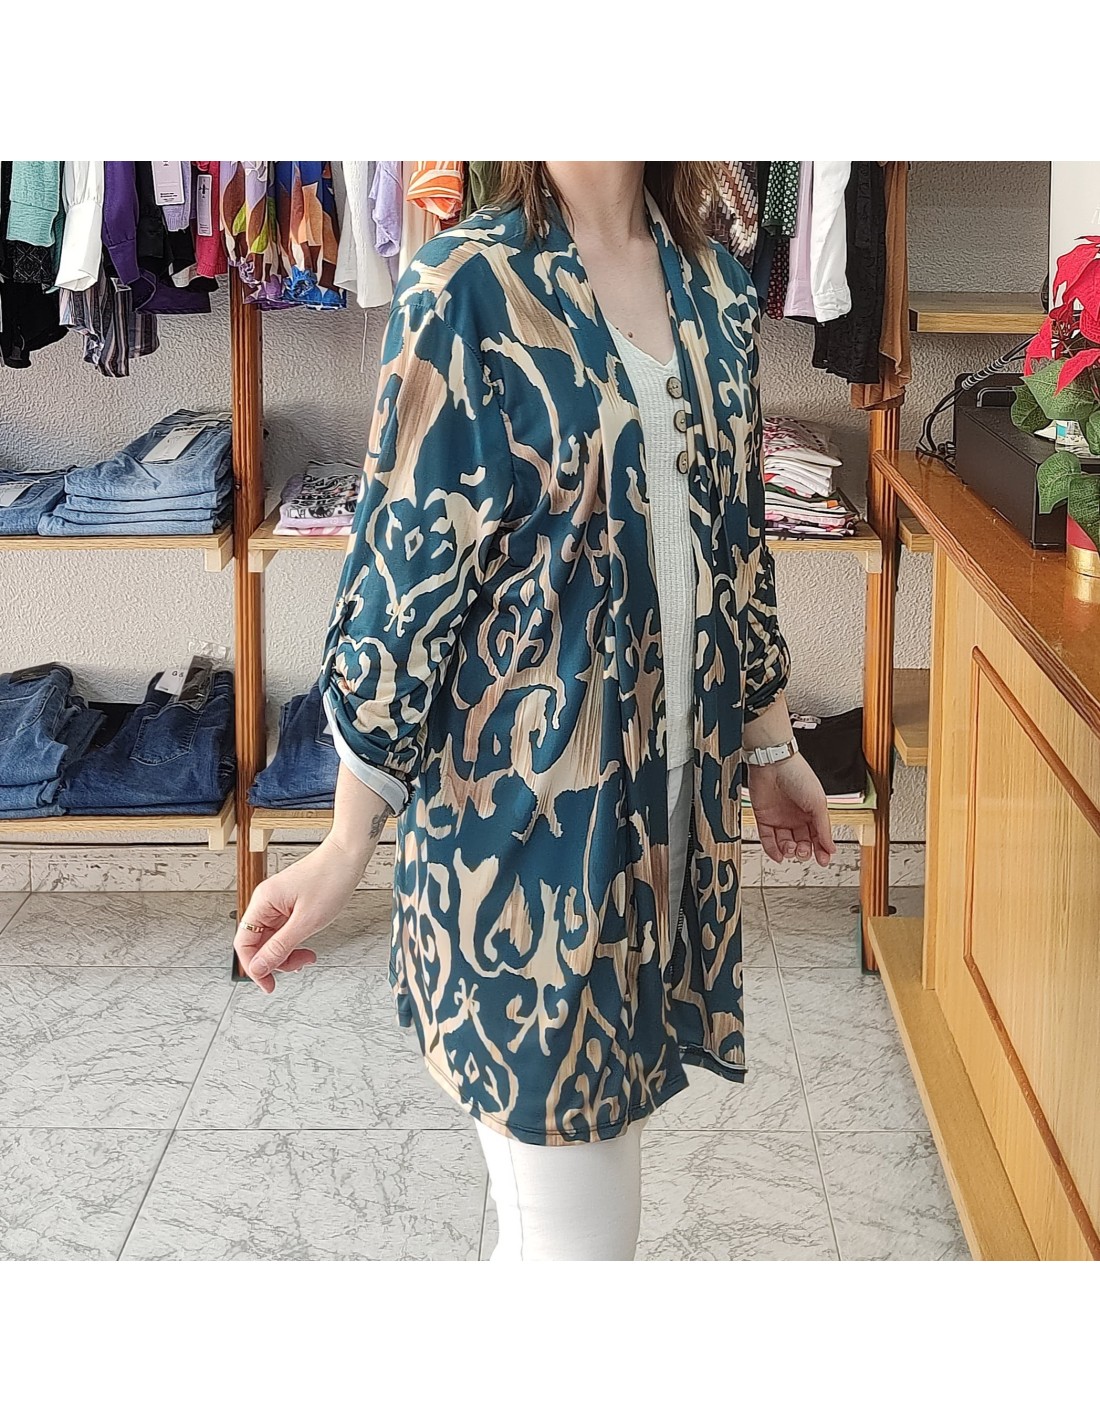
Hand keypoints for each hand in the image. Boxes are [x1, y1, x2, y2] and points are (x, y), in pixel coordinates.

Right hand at [233, 835, 368, 992]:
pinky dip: (293, 942)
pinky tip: (306, 947)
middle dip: (277, 960)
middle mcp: (266, 901)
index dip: (254, 967)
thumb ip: (280, 947)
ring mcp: (277, 902)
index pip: (244, 943)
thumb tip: (259, 968)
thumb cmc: (330, 879)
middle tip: (300, 965)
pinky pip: (283, 930)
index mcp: (263, 902)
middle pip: (258, 943)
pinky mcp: (289, 903)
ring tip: (308, 956)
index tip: (269, 984)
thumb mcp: (307, 922)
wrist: (348, 856)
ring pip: (272, 938)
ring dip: (287, 952)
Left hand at [747, 753, 836, 866]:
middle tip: (804, 852)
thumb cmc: (797, 775)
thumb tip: (830, 847)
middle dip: (804, 851)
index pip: (818, 836)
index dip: (821, 849)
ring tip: (791, 849)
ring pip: (785, 843)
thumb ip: (823, 828)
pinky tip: (778, 855)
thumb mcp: (818, 803)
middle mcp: (796, 816)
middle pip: (802, 842)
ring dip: (789, 851)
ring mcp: (779, 817)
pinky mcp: (764, 818)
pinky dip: (772, 850)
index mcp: (812, 812)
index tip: (823, 860)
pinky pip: (767, 839)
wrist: (773, 763)